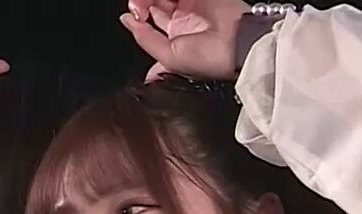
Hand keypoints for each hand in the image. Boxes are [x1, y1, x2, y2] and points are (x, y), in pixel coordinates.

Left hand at [120, 0, 250, 80]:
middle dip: (142, 2)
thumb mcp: (166, 55)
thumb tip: (126, 21)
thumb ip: (145, 37)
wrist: (236, 46)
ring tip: (146, 2)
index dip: (139, 12)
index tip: (133, 16)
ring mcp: (193, 1)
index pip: (150, 14)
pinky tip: (160, 0)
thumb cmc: (207, 59)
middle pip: (155, 1)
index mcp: (175, 32)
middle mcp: (183, 15)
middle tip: (140, 7)